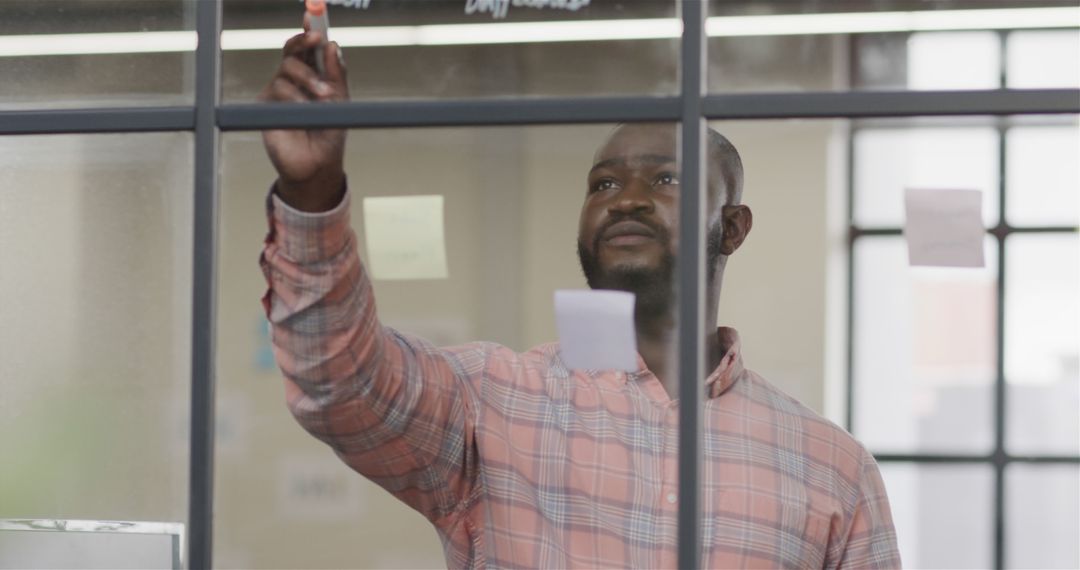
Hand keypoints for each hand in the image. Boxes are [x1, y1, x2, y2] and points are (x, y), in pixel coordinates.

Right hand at [259, 25, 348, 211]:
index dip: (308, 31)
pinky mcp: (267, 106)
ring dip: (309, 78)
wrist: (317, 166)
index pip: (307, 49)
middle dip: (305, 43)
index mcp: (312, 77)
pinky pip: (278, 88)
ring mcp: (278, 92)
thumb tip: (332, 44)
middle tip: (318, 39)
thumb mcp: (340, 102)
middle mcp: (293, 81)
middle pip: (292, 51)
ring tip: (324, 96)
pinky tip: (305, 108)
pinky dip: (294, 96)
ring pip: (287, 68)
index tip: (314, 18)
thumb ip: (337, 74)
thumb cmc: (329, 135)